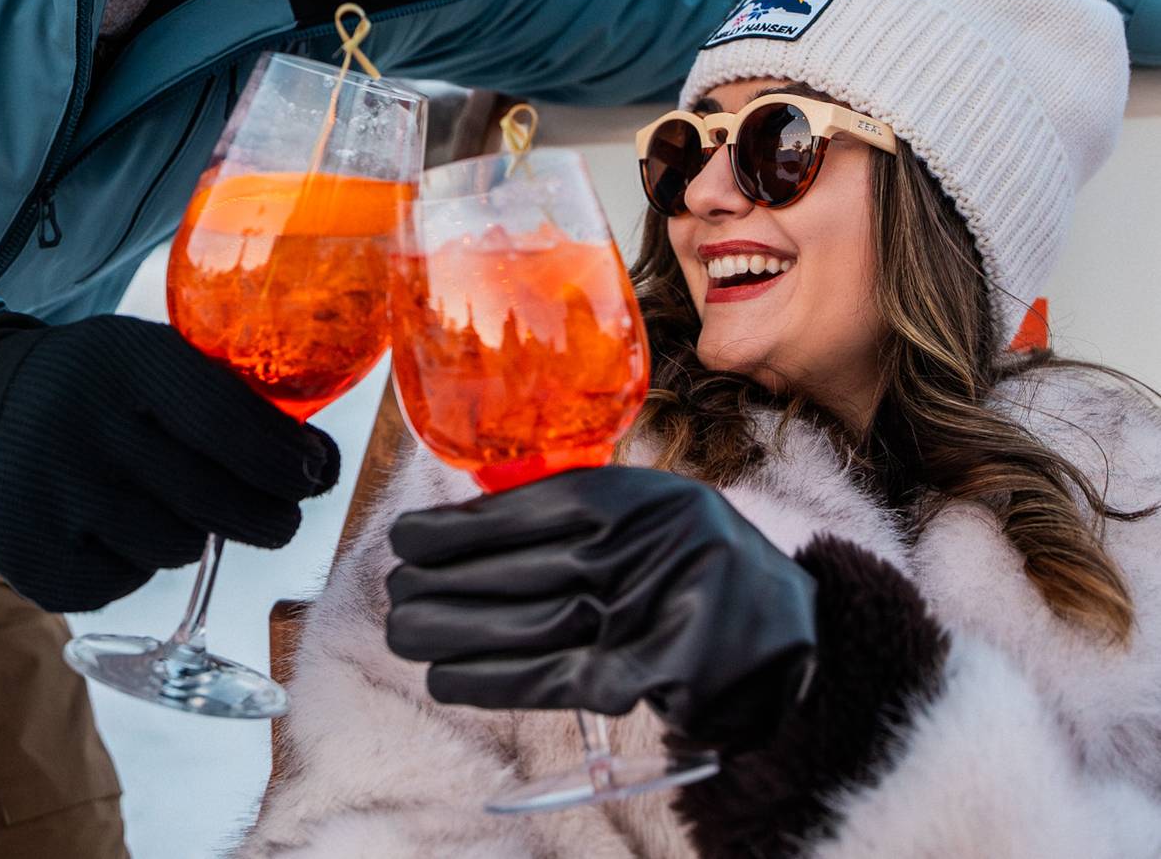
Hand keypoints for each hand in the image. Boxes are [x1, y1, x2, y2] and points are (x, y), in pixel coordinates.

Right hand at [0, 312, 338, 611]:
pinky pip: (127, 583)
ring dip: (197, 535)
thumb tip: (322, 465)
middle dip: (269, 516)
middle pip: (213, 498)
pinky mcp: (31, 559)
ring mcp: (52, 497)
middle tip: (282, 516)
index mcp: (129, 362)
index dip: (284, 458)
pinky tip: (118, 529)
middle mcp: (86, 427)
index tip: (314, 473)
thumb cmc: (98, 385)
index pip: (229, 422)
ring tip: (176, 506)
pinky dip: (138, 565)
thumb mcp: (153, 357)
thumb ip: (230, 398)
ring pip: (177, 547)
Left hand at [387, 466, 815, 748]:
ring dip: (457, 634)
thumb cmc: (693, 558)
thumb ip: (578, 511)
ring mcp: (651, 611)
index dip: (461, 528)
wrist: (783, 627)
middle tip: (393, 593)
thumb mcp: (649, 507)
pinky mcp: (653, 674)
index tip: (406, 539)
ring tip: (405, 634)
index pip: (533, 508)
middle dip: (445, 583)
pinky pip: (557, 680)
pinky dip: (495, 681)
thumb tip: (469, 526)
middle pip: (523, 569)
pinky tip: (450, 679)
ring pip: (531, 624)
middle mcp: (645, 547)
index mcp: (639, 496)